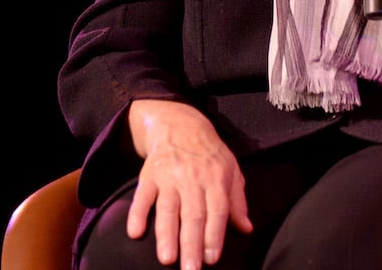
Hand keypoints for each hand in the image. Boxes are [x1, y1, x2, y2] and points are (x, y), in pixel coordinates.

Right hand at [126, 99, 252, 267]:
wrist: (180, 125)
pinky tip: (135, 232)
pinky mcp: (149, 175)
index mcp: (216, 178)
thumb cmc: (210, 154)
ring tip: (167, 259)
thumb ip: (237, 202)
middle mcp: (193, 178)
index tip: (212, 259)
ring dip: (166, 235)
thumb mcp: (231, 170)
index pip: (217, 210)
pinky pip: (142, 196)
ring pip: (168, 209)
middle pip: (193, 215)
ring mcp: (169, 176)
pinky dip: (137, 214)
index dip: (215, 235)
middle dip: (192, 245)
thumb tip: (246, 229)